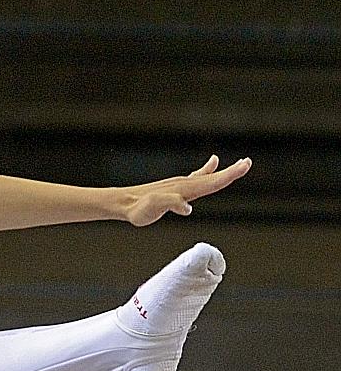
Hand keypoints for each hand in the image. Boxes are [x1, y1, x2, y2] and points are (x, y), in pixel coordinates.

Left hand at [122, 154, 250, 226]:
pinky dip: (206, 171)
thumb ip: (169, 204)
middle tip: (248, 162)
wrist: (122, 203)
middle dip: (231, 171)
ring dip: (223, 171)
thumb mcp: (152, 208)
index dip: (229, 175)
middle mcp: (184, 184)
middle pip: (213, 178)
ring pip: (206, 176)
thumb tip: (187, 208)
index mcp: (183, 190)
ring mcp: (179, 184)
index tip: (244, 165)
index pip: (212, 182)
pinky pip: (196, 178)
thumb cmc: (137, 209)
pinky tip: (212, 164)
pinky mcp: (174, 187)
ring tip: (237, 164)